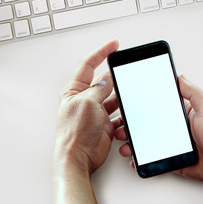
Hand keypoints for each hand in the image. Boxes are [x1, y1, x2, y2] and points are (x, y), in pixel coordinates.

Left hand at [53, 40, 118, 174]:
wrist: (78, 157)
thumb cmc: (75, 133)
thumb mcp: (88, 103)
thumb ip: (99, 88)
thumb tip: (107, 78)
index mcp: (74, 91)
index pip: (88, 65)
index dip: (101, 53)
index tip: (113, 45)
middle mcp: (84, 100)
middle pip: (102, 81)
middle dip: (114, 77)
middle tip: (125, 70)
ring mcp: (95, 112)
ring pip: (112, 98)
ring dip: (121, 97)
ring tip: (128, 96)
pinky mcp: (103, 124)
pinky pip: (117, 114)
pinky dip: (123, 114)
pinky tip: (126, 113)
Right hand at [114, 75, 202, 181]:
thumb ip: (192, 92)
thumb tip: (178, 75)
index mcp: (178, 115)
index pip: (154, 108)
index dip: (138, 107)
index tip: (126, 104)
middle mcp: (171, 129)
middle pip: (145, 125)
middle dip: (129, 126)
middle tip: (119, 126)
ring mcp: (169, 145)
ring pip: (145, 143)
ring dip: (131, 143)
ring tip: (124, 143)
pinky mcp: (171, 160)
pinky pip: (152, 160)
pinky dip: (141, 161)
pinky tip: (134, 159)